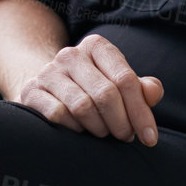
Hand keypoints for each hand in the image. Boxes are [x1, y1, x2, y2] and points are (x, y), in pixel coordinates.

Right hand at [11, 33, 164, 144]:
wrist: (48, 89)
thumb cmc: (94, 89)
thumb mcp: (120, 85)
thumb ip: (142, 88)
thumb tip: (153, 92)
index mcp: (96, 47)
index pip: (125, 80)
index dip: (141, 112)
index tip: (150, 139)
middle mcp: (70, 54)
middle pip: (106, 94)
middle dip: (121, 123)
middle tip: (125, 137)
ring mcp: (48, 72)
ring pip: (82, 106)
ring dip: (99, 128)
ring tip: (104, 134)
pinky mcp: (31, 91)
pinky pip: (58, 115)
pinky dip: (74, 129)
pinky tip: (80, 131)